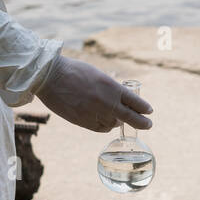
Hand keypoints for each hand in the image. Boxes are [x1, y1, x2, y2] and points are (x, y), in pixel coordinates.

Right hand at [36, 55, 153, 132]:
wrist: (50, 77)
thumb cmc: (73, 71)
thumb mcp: (98, 75)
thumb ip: (110, 88)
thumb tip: (118, 99)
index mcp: (112, 87)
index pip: (135, 102)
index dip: (144, 108)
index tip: (149, 111)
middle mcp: (107, 102)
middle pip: (131, 118)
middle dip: (141, 123)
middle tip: (147, 125)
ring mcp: (95, 114)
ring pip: (114, 124)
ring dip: (118, 122)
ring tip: (118, 120)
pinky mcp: (83, 122)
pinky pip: (100, 128)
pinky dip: (105, 127)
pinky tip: (106, 124)